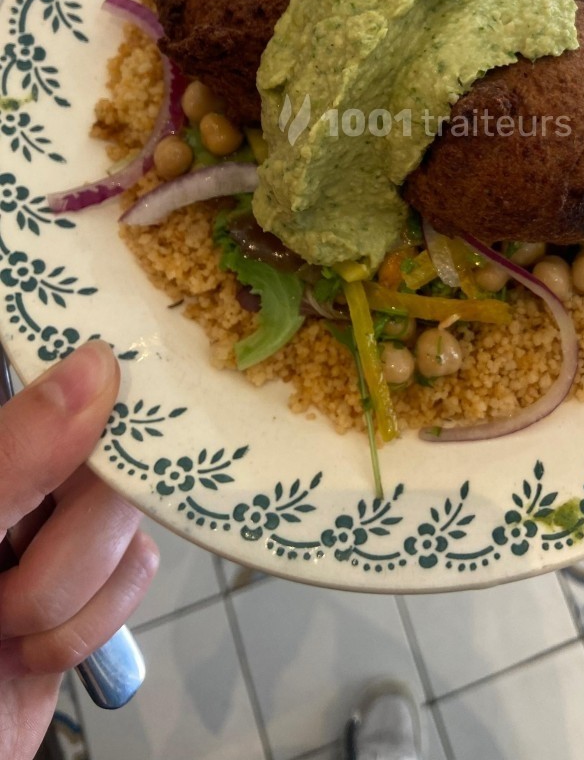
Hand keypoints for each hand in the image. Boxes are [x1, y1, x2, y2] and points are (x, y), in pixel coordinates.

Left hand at [0, 342, 158, 759]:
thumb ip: (13, 455)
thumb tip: (98, 364)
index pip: (56, 378)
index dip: (98, 384)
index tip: (120, 414)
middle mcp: (20, 476)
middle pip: (111, 460)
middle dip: (70, 543)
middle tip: (3, 585)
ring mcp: (52, 531)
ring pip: (132, 520)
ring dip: (74, 596)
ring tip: (4, 630)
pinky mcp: (86, 590)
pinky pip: (137, 572)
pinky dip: (91, 625)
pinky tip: (34, 652)